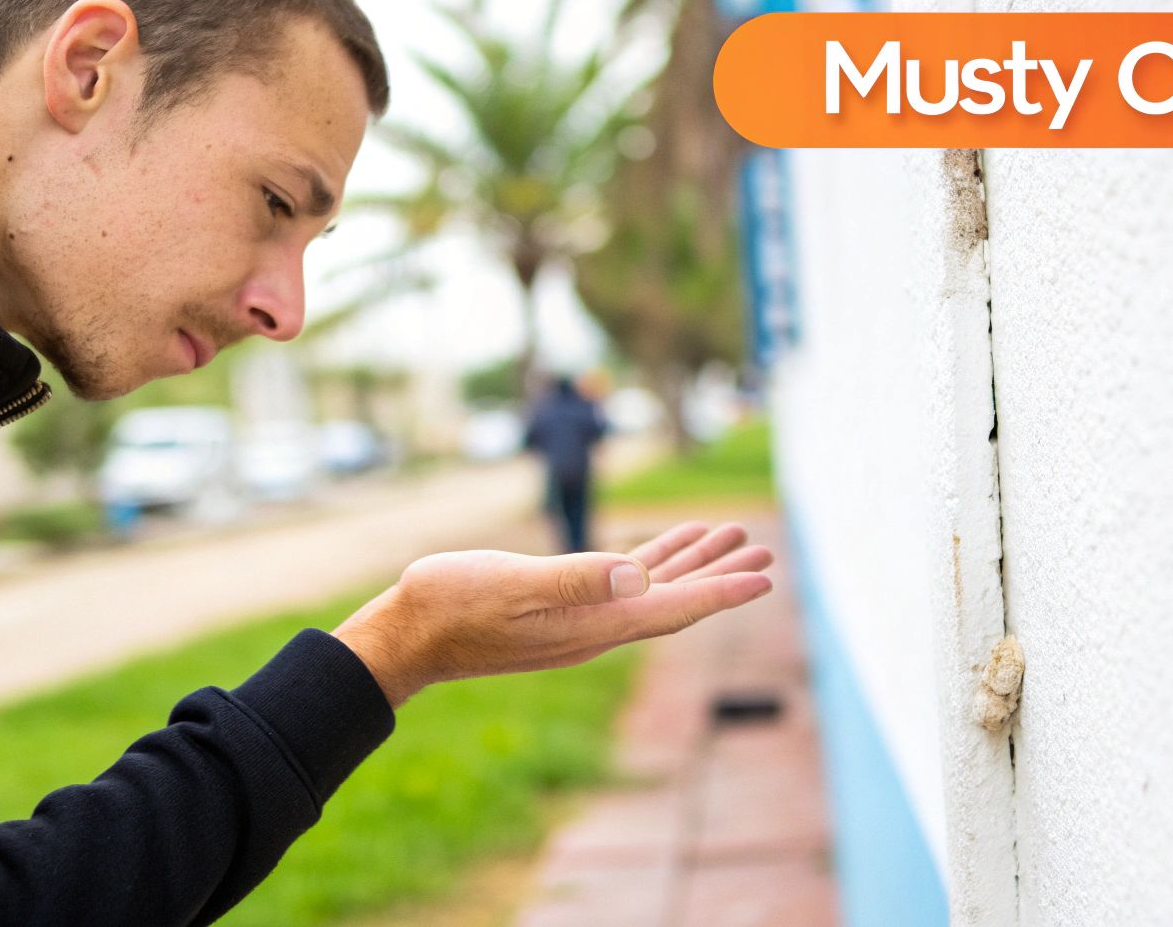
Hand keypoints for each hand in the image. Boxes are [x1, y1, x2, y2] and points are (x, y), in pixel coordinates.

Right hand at [333, 521, 774, 707]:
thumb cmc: (452, 605)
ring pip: (652, 590)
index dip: (722, 590)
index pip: (673, 607)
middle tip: (764, 549)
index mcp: (593, 624)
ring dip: (692, 563)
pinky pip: (621, 584)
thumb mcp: (512, 584)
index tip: (766, 575)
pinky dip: (651, 562)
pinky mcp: (559, 608)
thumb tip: (635, 572)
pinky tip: (661, 548)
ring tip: (729, 536)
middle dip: (721, 573)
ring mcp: (578, 620)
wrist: (407, 636)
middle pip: (676, 600)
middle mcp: (596, 627)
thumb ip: (575, 578)